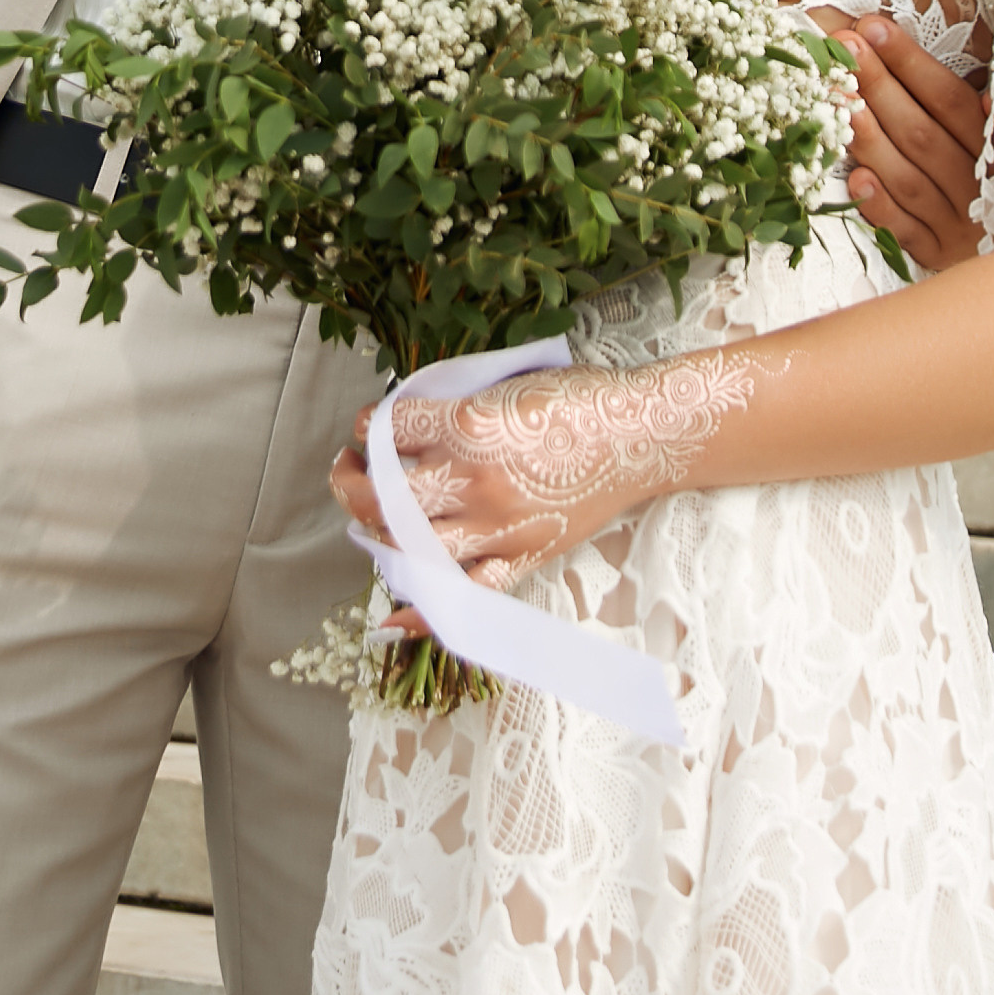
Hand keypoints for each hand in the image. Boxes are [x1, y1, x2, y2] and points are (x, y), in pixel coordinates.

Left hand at [330, 340, 770, 594]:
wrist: (643, 434)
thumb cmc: (582, 398)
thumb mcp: (507, 383)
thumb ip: (455, 405)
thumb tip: (406, 424)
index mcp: (469, 425)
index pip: (388, 429)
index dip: (367, 425)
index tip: (369, 426)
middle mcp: (474, 479)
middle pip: (382, 494)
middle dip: (351, 481)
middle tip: (349, 469)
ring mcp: (496, 525)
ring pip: (409, 545)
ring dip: (376, 534)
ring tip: (370, 520)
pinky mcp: (522, 555)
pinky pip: (465, 592)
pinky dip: (425, 609)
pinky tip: (395, 611)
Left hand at [816, 9, 987, 271]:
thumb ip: (993, 122)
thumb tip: (985, 100)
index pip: (951, 101)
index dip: (912, 63)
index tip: (873, 27)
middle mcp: (982, 190)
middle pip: (923, 134)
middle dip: (880, 87)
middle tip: (844, 49)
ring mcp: (958, 226)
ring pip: (909, 179)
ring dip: (871, 138)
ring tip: (837, 98)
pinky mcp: (938, 259)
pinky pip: (906, 233)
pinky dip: (882, 207)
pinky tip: (855, 178)